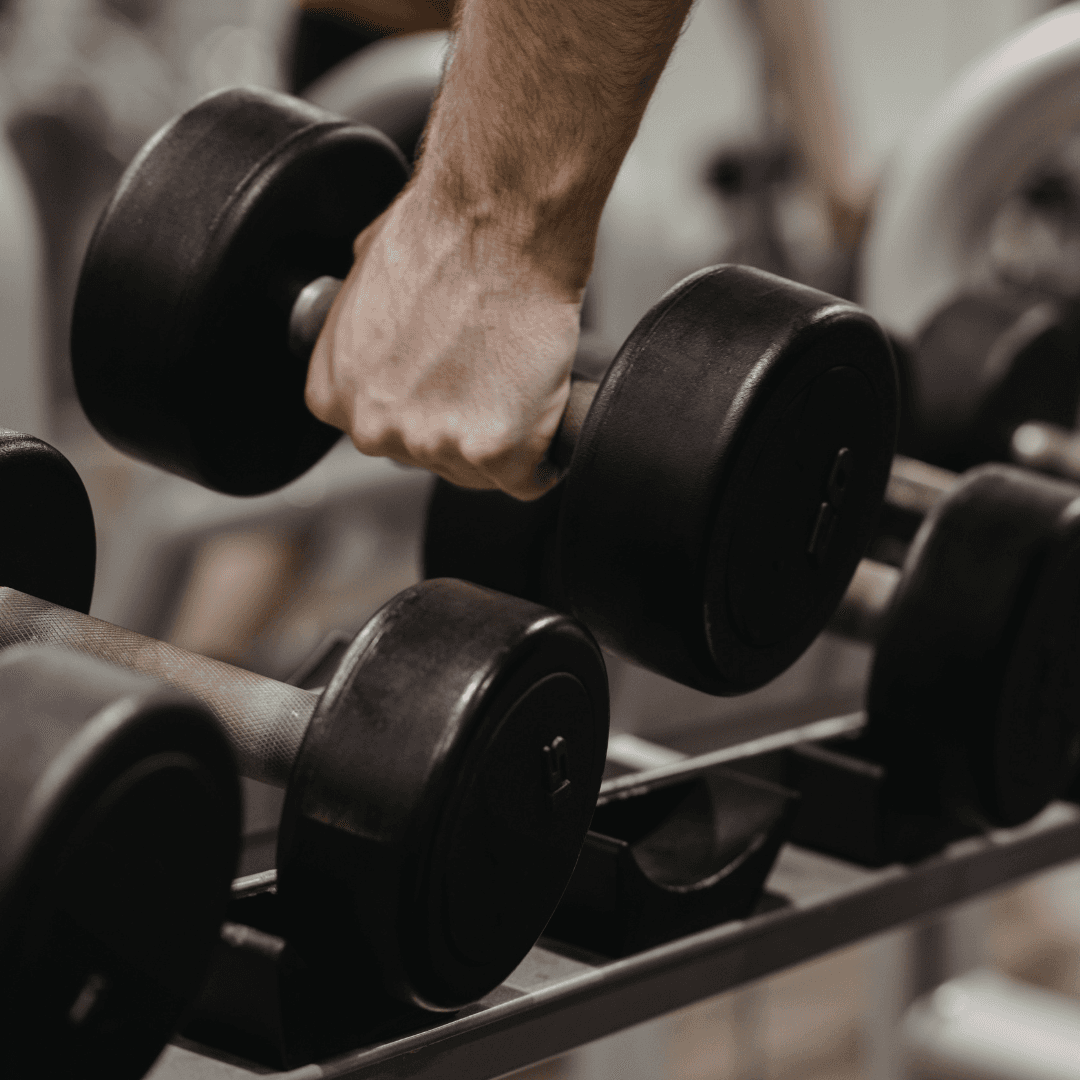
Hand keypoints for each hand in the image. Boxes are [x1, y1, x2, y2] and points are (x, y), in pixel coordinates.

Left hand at [305, 181, 582, 499]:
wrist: (497, 223)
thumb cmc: (442, 233)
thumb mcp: (364, 281)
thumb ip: (365, 339)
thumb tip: (387, 346)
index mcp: (335, 395)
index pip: (387, 434)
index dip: (429, 407)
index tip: (452, 385)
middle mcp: (374, 427)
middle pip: (433, 458)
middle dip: (466, 424)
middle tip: (490, 372)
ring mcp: (432, 442)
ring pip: (480, 472)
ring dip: (507, 437)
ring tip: (516, 376)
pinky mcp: (491, 450)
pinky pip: (527, 478)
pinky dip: (544, 452)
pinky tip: (543, 404)